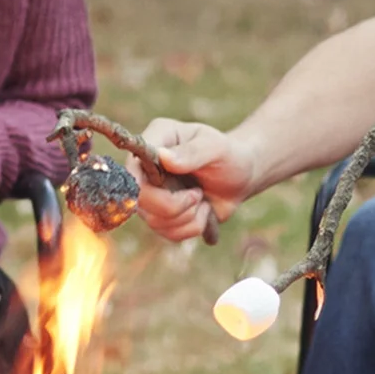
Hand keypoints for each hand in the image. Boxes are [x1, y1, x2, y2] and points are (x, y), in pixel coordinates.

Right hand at [137, 118, 256, 240]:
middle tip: (197, 194)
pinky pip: (169, 233)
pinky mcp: (163, 216)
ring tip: (202, 199)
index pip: (132, 166)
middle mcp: (146, 168)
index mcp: (155, 140)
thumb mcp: (217, 148)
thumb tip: (163, 157)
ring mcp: (153, 194)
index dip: (140, 184)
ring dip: (187, 217)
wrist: (242, 177)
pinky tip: (202, 212)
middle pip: (140, 200)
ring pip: (155, 221)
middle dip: (173, 205)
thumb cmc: (229, 155)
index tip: (166, 187)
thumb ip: (193, 152)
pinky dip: (191, 228)